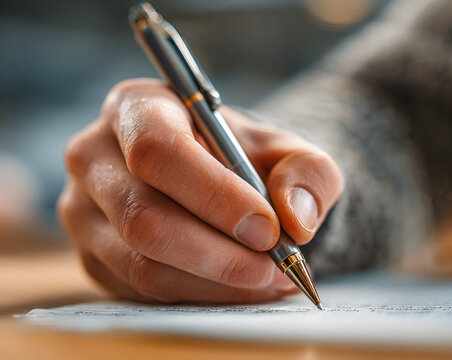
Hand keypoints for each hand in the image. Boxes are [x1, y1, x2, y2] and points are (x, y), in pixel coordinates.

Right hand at [58, 78, 342, 302]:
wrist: (212, 177)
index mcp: (136, 107)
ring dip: (215, 280)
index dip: (215, 195)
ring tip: (268, 278)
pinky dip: (199, 295)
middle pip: (145, 216)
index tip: (267, 228)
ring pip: (142, 263)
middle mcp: (95, 156)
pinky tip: (237, 286)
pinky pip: (142, 290)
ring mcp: (84, 210)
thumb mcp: (284, 150)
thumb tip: (295, 219)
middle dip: (220, 252)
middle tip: (275, 265)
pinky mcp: (93, 254)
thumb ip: (306, 172)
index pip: (158, 151)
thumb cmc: (241, 156)